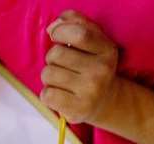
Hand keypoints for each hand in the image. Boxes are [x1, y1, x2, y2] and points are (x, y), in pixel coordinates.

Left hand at [41, 10, 121, 124]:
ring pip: (47, 74)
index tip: (56, 36)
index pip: (79, 34)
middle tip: (64, 65)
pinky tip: (61, 94)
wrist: (106, 101)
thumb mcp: (93, 41)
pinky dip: (48, 94)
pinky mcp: (77, 109)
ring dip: (49, 77)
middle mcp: (101, 70)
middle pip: (56, 54)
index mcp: (107, 50)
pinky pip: (46, 94)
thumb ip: (76, 24)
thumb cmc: (92, 66)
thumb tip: (53, 25)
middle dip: (52, 58)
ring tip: (63, 80)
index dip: (60, 32)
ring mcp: (90, 91)